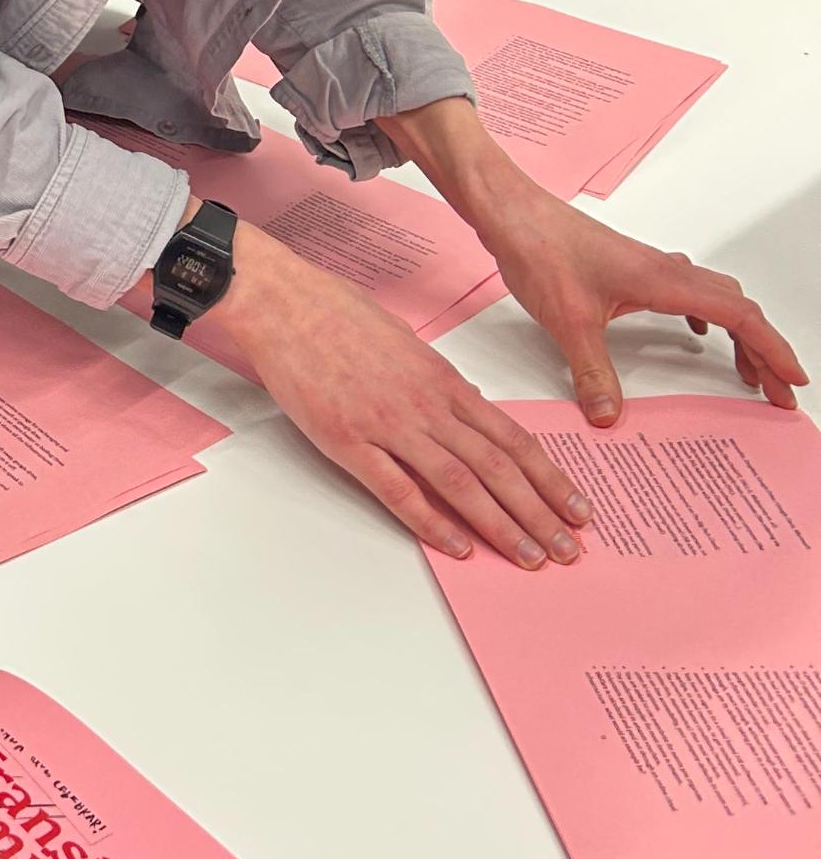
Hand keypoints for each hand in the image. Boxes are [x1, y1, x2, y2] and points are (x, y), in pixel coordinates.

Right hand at [143, 219, 591, 565]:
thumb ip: (438, 382)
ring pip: (461, 481)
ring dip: (501, 523)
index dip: (549, 477)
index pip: (511, 437)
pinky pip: (399, 490)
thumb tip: (466, 410)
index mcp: (443, 379)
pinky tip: (458, 546)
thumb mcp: (406, 342)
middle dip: (539, 511)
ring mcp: (388, 424)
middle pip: (497, 466)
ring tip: (530, 556)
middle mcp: (426, 404)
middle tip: (568, 548)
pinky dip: (433, 521)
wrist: (284, 302)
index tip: (574, 505)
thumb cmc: (337, 312)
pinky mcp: (348, 440)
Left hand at [383, 96, 807, 426]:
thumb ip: (592, 372)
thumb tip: (609, 416)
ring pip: (715, 297)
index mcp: (664, 280)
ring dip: (738, 333)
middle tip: (776, 391)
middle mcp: (665, 270)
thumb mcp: (568, 322)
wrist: (512, 212)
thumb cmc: (539, 249)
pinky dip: (705, 315)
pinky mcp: (631, 268)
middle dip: (763, 351)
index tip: (792, 382)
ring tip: (745, 371)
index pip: (739, 316)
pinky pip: (687, 290)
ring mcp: (650, 267)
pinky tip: (694, 333)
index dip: (772, 350)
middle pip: (737, 309)